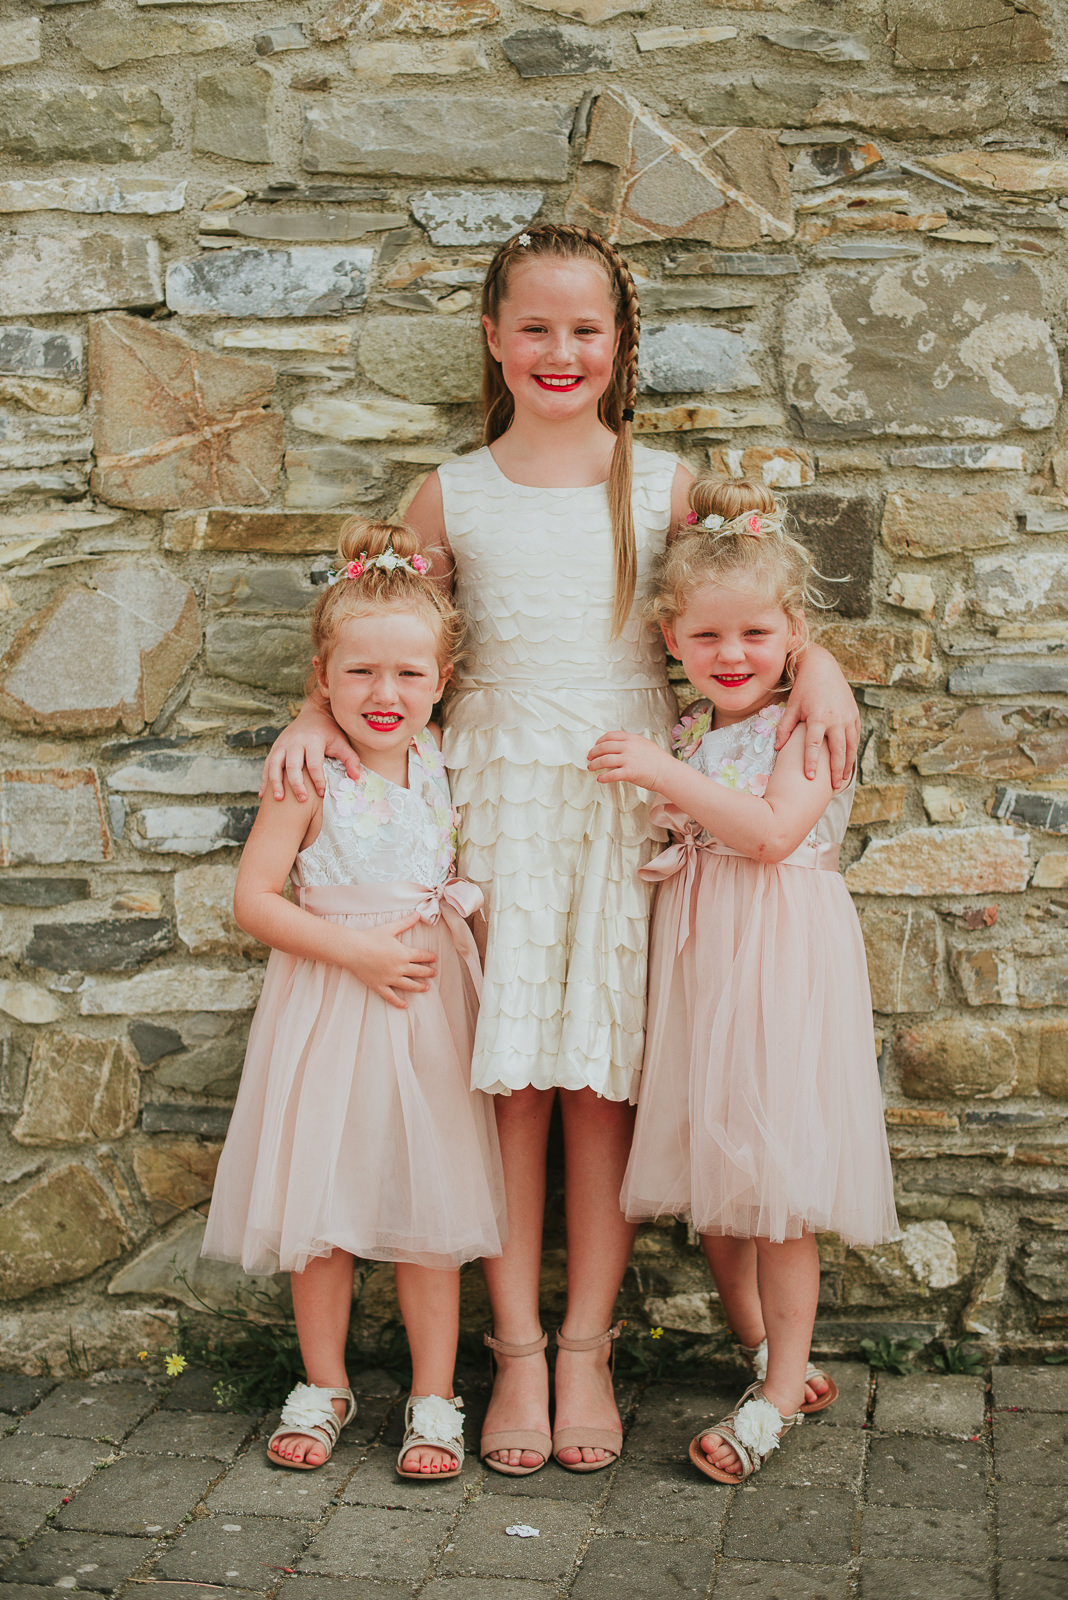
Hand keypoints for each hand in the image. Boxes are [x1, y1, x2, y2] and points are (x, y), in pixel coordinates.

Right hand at [260, 708, 360, 802]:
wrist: (314, 713)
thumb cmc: (329, 732)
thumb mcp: (341, 742)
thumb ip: (350, 760)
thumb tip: (357, 779)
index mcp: (313, 740)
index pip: (314, 763)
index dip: (317, 779)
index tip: (322, 793)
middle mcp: (295, 741)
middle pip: (292, 765)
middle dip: (296, 784)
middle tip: (302, 799)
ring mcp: (282, 744)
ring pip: (274, 764)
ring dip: (275, 782)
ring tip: (278, 799)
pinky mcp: (275, 748)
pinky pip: (266, 765)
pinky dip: (265, 780)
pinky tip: (264, 795)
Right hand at [344, 912, 436, 1009]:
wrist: (354, 949)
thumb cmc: (371, 937)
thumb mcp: (390, 928)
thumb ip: (406, 922)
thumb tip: (417, 913)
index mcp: (404, 954)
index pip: (421, 956)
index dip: (430, 957)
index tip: (435, 959)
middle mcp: (399, 968)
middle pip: (418, 972)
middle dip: (428, 972)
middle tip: (434, 973)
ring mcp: (390, 978)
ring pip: (409, 985)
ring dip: (419, 987)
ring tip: (426, 988)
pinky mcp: (380, 985)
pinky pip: (391, 996)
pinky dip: (398, 1002)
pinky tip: (405, 1006)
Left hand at [587, 731, 671, 790]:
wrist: (668, 772)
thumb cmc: (658, 760)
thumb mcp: (644, 744)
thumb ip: (631, 743)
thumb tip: (618, 745)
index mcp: (632, 738)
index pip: (610, 736)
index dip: (599, 741)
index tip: (595, 746)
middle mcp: (628, 747)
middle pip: (603, 747)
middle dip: (593, 753)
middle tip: (589, 758)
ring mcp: (628, 759)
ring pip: (604, 760)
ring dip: (594, 764)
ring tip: (591, 768)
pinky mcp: (629, 772)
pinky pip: (611, 775)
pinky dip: (603, 777)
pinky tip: (600, 779)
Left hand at [777, 647, 859, 787]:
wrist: (823, 668)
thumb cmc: (804, 688)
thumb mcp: (792, 707)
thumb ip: (785, 728)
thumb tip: (778, 748)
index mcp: (819, 717)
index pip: (814, 745)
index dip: (811, 762)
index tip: (809, 778)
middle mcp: (836, 719)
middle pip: (837, 750)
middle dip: (835, 770)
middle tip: (833, 787)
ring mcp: (848, 717)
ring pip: (851, 745)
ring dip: (847, 764)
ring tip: (842, 780)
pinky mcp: (854, 714)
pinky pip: (856, 736)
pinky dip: (853, 751)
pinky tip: (849, 763)